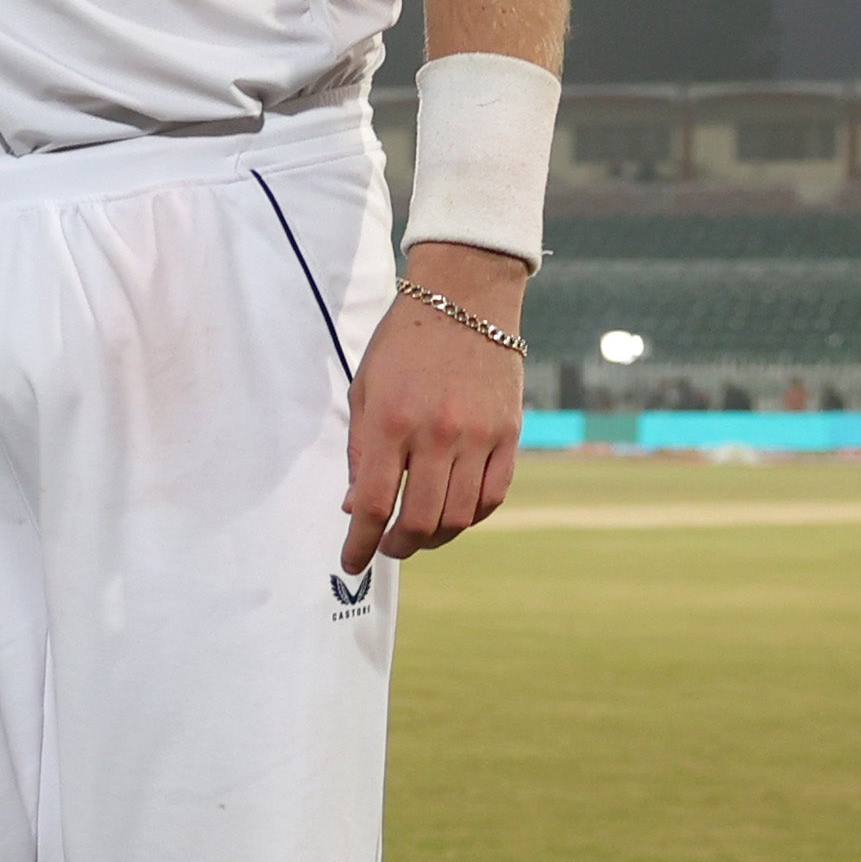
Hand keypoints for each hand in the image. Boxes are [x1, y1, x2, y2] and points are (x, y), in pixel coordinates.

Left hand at [340, 249, 526, 577]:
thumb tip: (356, 508)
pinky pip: (493, 495)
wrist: (465, 299)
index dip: (359, 543)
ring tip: (417, 536)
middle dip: (397, 547)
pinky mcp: (509, 434)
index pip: (373, 504)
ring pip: (459, 516)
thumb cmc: (404, 344)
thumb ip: (360, 451)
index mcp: (391, 423)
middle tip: (386, 548)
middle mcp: (437, 434)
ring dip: (433, 538)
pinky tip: (453, 515)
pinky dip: (471, 516)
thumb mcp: (365, 391)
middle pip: (419, 520)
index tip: (351, 562)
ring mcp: (478, 436)